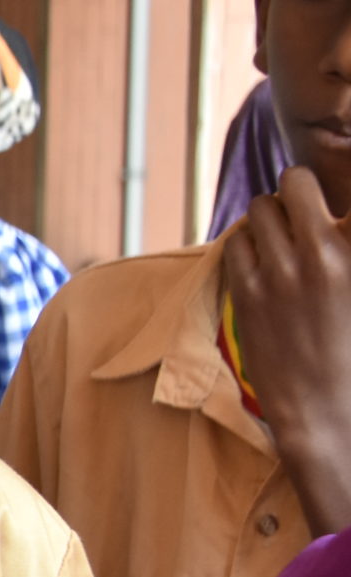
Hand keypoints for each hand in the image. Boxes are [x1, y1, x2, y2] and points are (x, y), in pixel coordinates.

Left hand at [229, 167, 350, 532]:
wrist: (325, 407)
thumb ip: (345, 249)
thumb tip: (334, 228)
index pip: (342, 183)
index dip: (346, 168)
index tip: (340, 182)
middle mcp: (323, 254)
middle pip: (294, 181)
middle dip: (296, 191)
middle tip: (303, 211)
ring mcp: (281, 273)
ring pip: (259, 209)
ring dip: (269, 216)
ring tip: (283, 238)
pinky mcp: (247, 293)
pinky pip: (236, 243)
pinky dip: (248, 244)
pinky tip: (263, 262)